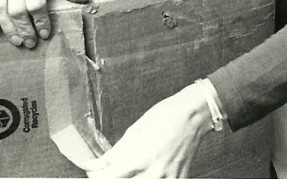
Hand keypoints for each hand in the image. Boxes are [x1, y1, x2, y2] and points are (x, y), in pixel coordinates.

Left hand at [79, 84, 210, 177]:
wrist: (193, 115)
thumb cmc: (166, 116)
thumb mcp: (134, 132)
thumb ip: (113, 154)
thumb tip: (94, 165)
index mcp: (140, 159)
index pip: (108, 178)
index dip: (96, 175)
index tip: (93, 171)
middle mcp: (153, 174)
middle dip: (112, 177)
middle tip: (110, 169)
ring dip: (130, 178)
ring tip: (130, 167)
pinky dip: (147, 177)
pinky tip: (146, 170)